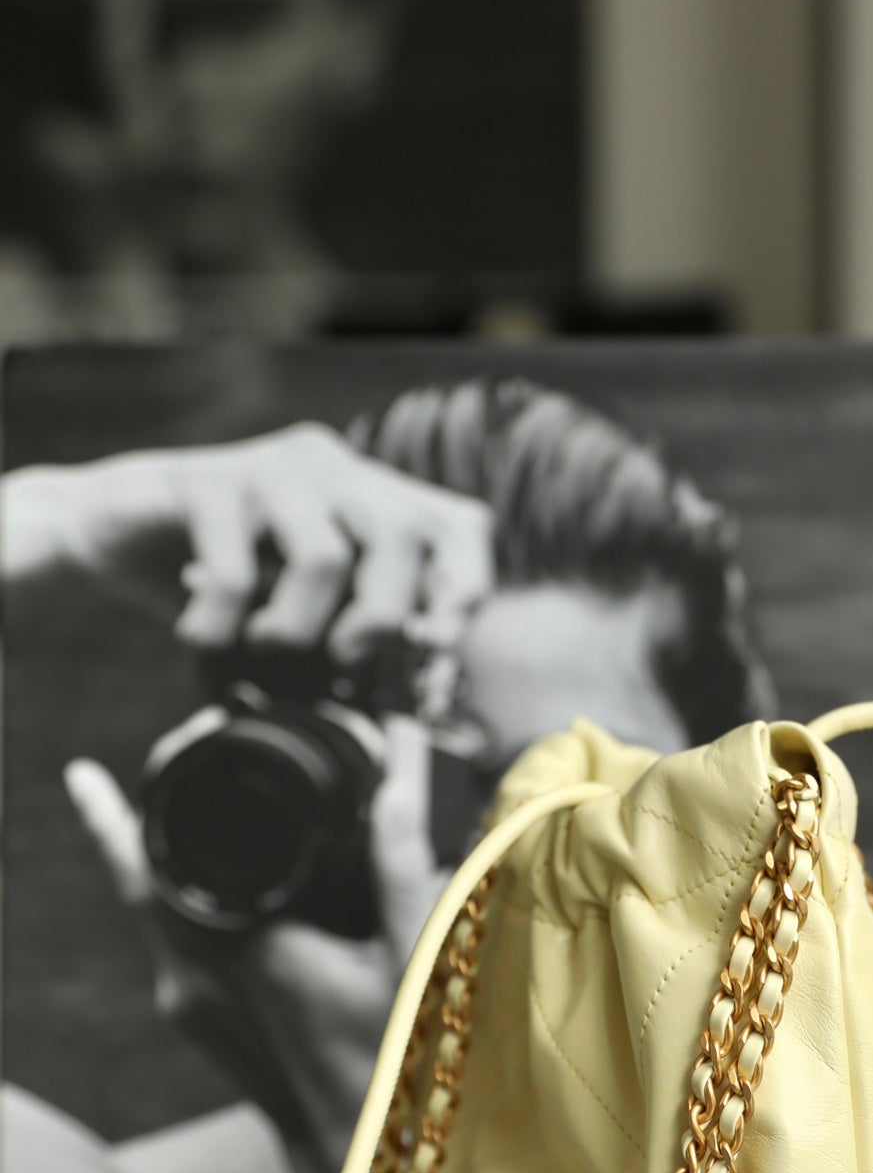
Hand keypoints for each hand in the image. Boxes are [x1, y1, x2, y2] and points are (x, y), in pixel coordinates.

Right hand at [5, 422, 491, 670]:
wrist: (106, 533)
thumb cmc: (223, 588)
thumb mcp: (303, 615)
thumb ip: (358, 643)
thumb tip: (422, 705)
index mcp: (372, 496)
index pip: (459, 524)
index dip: (465, 585)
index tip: (441, 646)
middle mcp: (334, 469)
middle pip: (403, 536)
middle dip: (380, 620)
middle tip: (342, 664)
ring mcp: (269, 467)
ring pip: (324, 556)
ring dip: (294, 633)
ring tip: (261, 653)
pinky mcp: (203, 480)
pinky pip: (235, 574)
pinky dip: (221, 633)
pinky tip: (203, 644)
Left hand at [64, 718, 451, 1172]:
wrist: (361, 1157)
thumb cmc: (398, 1059)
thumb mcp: (410, 945)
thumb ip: (401, 846)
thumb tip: (404, 754)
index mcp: (241, 946)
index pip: (152, 849)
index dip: (132, 798)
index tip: (156, 747)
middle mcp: (196, 974)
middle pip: (135, 871)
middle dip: (132, 812)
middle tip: (144, 764)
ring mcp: (189, 1002)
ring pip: (148, 907)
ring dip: (152, 854)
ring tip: (170, 803)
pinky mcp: (196, 1019)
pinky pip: (167, 940)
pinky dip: (177, 899)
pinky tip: (210, 881)